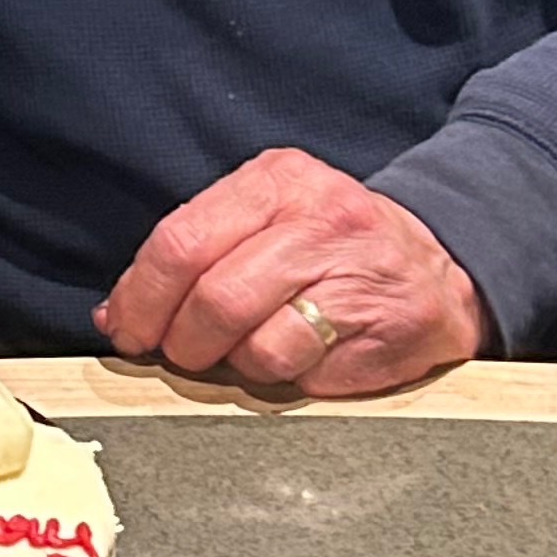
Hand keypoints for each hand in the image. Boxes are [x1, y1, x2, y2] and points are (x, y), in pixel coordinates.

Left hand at [94, 150, 486, 396]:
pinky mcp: (379, 325)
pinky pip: (297, 368)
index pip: (181, 240)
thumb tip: (115, 314)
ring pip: (251, 339)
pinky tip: (292, 361)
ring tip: (237, 356)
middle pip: (211, 294)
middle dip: (178, 339)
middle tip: (176, 354)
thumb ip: (195, 256)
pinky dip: (277, 377)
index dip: (141, 295)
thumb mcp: (265, 223)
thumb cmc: (330, 252)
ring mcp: (352, 271)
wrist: (440, 270)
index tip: (127, 329)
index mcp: (276, 180)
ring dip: (227, 363)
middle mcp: (316, 217)